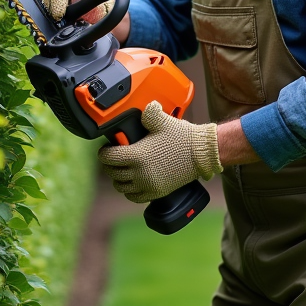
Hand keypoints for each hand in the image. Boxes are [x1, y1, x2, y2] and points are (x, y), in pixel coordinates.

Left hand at [99, 101, 221, 203]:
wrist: (201, 154)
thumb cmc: (182, 137)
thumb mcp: (162, 120)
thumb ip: (148, 113)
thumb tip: (142, 108)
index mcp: (137, 155)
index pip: (109, 158)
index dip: (104, 153)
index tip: (106, 149)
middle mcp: (140, 173)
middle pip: (112, 173)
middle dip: (109, 165)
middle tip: (112, 158)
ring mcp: (148, 184)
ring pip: (121, 187)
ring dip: (118, 179)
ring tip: (121, 171)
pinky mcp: (156, 192)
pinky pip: (134, 197)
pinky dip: (129, 191)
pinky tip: (131, 183)